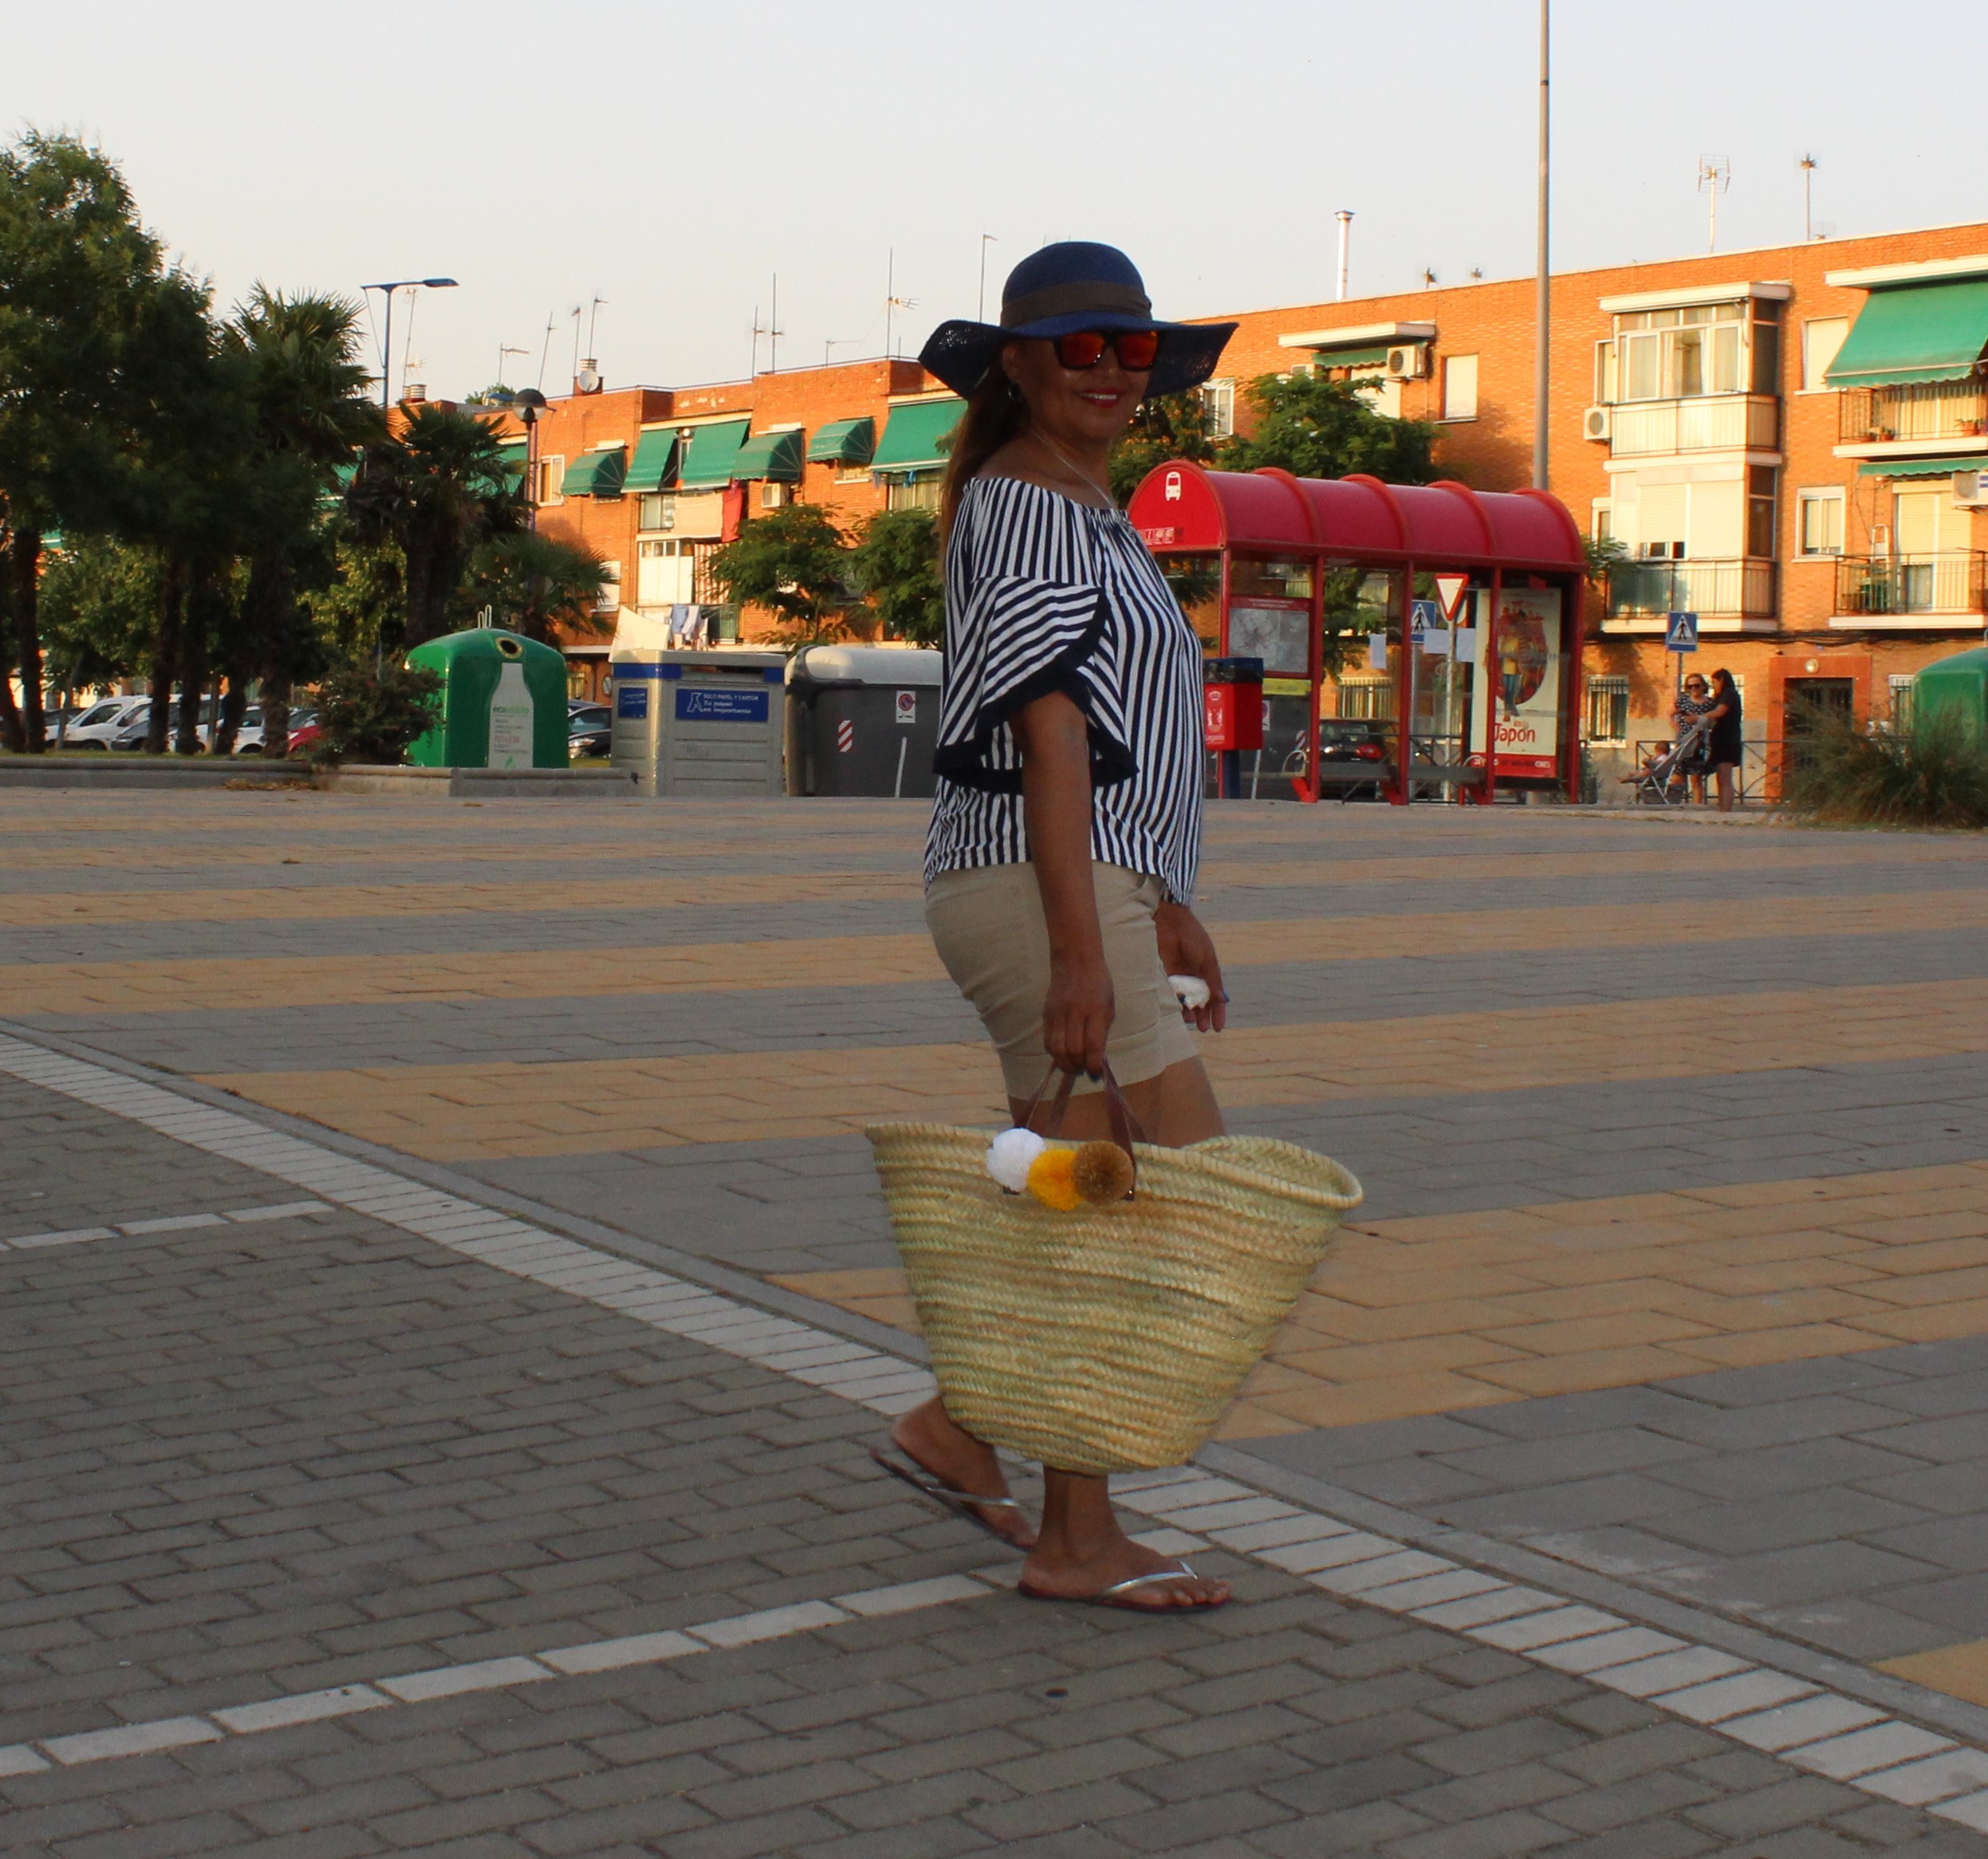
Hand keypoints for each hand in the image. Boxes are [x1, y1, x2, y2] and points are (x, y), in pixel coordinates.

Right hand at [1043, 953, 1113, 1076]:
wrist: (1075, 960)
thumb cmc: (1098, 983)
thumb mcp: (1108, 1005)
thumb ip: (1102, 1030)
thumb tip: (1096, 1057)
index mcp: (1096, 1010)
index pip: (1093, 1044)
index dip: (1093, 1064)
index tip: (1095, 1073)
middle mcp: (1076, 1013)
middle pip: (1073, 1049)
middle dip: (1078, 1066)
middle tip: (1083, 1071)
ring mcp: (1058, 1013)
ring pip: (1057, 1048)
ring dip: (1064, 1063)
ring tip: (1072, 1067)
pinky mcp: (1047, 1014)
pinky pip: (1047, 1040)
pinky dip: (1054, 1053)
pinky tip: (1061, 1055)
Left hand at [1155, 903, 1226, 1032]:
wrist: (1170, 922)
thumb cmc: (1193, 937)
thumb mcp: (1207, 959)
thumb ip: (1213, 980)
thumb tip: (1221, 999)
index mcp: (1208, 972)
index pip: (1215, 997)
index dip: (1218, 1012)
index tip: (1218, 1028)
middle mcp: (1194, 977)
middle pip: (1200, 1002)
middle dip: (1203, 1016)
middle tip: (1202, 1029)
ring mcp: (1180, 977)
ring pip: (1185, 1001)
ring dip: (1189, 1012)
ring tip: (1190, 1022)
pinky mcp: (1165, 976)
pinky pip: (1171, 994)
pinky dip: (1175, 1003)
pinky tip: (1178, 1011)